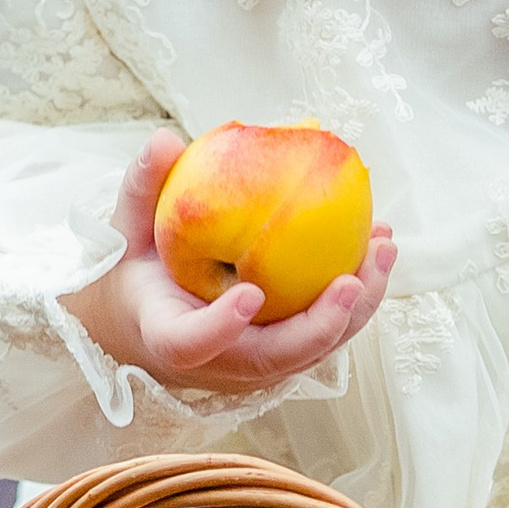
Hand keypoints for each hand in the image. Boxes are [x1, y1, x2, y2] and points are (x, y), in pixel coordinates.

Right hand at [65, 130, 397, 400]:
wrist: (142, 326)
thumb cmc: (135, 277)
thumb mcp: (126, 231)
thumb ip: (142, 189)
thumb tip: (163, 140)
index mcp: (169, 337)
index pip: (193, 343)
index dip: (222, 326)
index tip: (250, 293)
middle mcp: (219, 364)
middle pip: (277, 358)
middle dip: (323, 323)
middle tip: (353, 278)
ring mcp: (256, 367)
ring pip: (315, 349)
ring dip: (357, 306)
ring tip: (382, 248)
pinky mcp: (284, 355)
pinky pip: (326, 331)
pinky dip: (356, 296)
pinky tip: (376, 246)